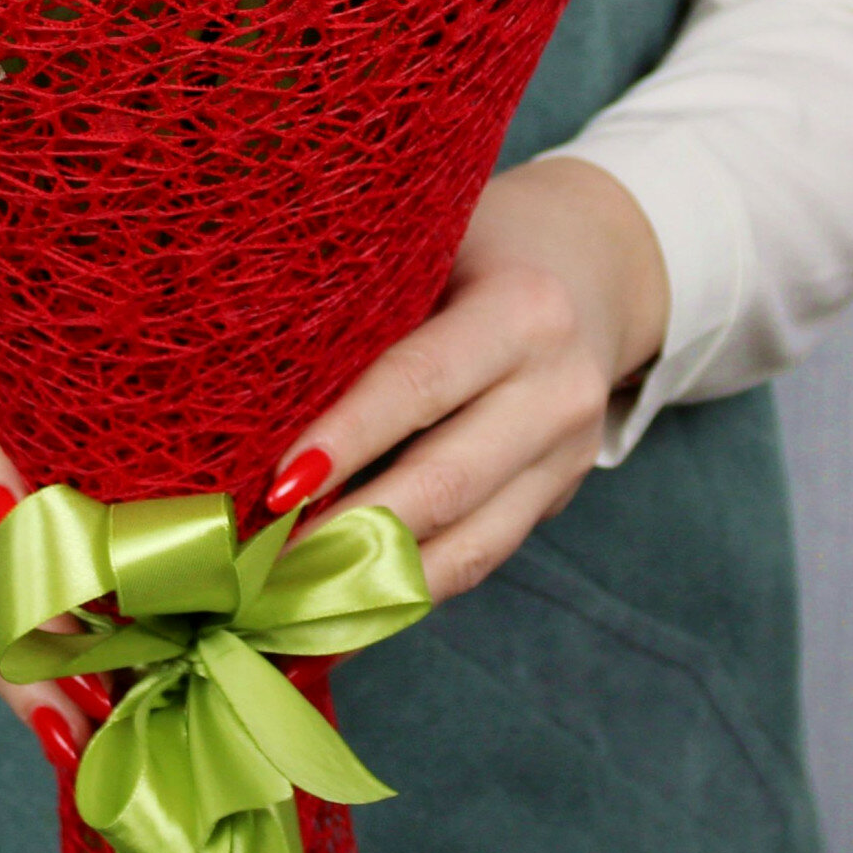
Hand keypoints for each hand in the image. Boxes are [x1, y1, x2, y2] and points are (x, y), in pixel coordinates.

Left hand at [269, 159, 668, 603]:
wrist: (599, 263)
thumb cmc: (481, 243)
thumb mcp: (435, 243)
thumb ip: (372, 307)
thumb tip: (253, 393)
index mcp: (524, 312)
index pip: (421, 384)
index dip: (348, 439)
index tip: (276, 487)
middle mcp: (559, 391)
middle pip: (445, 483)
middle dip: (349, 535)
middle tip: (261, 569)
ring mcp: (568, 455)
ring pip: (465, 544)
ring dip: (371, 585)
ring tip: (285, 609)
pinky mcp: (557, 497)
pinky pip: (477, 557)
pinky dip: (403, 589)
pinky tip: (337, 610)